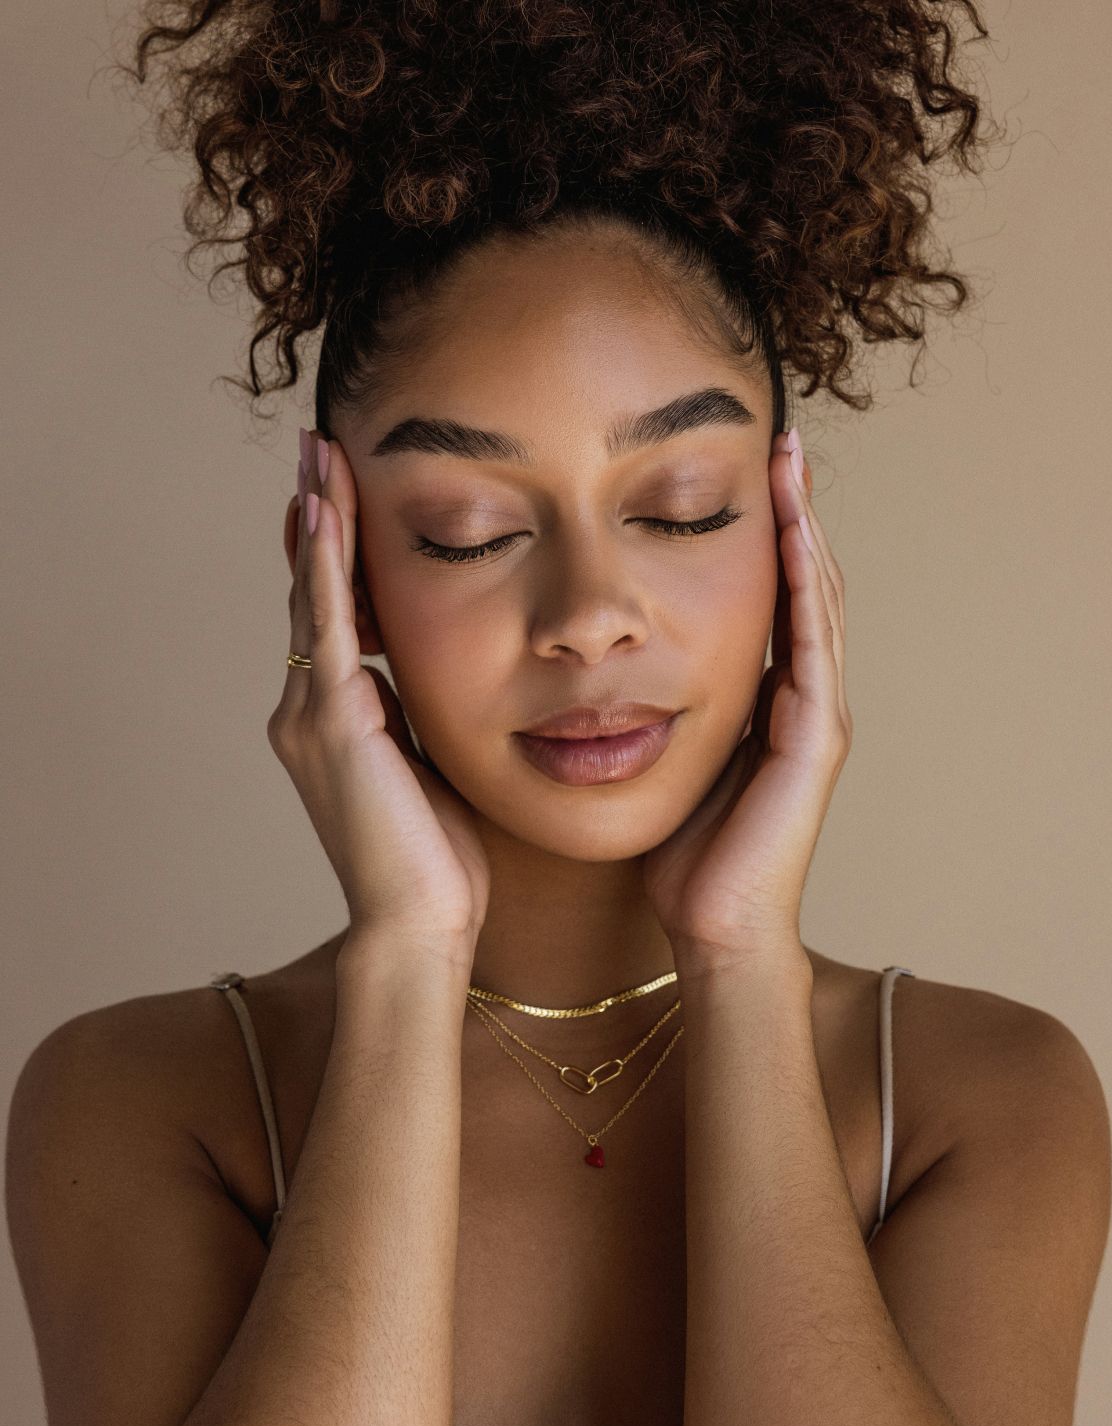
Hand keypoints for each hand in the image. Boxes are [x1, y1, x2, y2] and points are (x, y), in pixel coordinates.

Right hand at [268, 429, 490, 949]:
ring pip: (312, 598)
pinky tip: (325, 514)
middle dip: (317, 519)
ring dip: (316, 523)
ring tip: (316, 457)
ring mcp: (313, 716)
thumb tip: (434, 679)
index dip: (335, 554)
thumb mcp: (431, 768)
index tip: (339, 493)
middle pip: (313, 593)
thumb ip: (420, 719)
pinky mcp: (332, 724)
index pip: (334, 617)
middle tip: (317, 449)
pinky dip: (325, 569)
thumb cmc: (437, 861)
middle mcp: (309, 711)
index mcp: (336, 720)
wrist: (419, 925)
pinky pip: (327, 628)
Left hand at [641, 429, 849, 958]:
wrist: (716, 930)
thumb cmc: (687, 857)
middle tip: (781, 444)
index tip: (746, 471)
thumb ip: (659, 709)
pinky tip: (794, 535)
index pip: (771, 597)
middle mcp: (802, 699)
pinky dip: (805, 586)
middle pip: (803, 584)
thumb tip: (608, 667)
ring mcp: (816, 716)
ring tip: (791, 465)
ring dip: (805, 529)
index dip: (765, 534)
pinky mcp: (815, 739)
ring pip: (816, 601)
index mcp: (769, 701)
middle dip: (793, 512)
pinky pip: (812, 644)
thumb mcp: (668, 760)